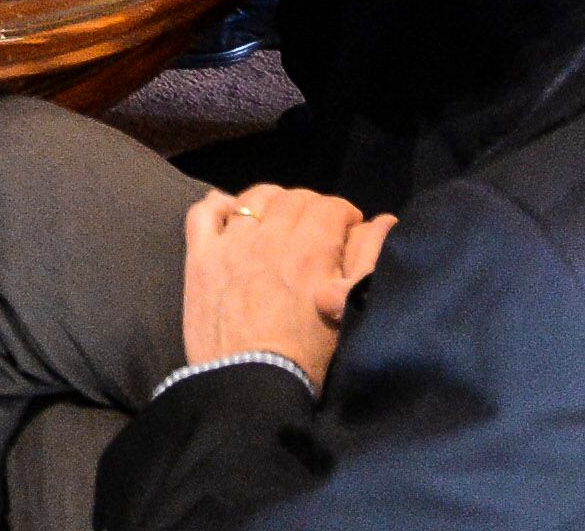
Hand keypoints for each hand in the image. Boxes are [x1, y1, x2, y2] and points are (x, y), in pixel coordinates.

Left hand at [178, 186, 392, 384]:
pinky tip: (233, 216)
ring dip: (273, 202)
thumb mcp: (350, 309)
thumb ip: (368, 260)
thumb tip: (383, 221)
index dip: (345, 215)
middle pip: (295, 198)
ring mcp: (231, 245)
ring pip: (254, 197)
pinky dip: (219, 205)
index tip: (347, 230)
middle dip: (313, 208)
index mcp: (311, 251)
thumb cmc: (308, 357)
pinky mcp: (201, 258)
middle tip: (318, 231)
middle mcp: (270, 239)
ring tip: (281, 222)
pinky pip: (204, 211)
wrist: (251, 386)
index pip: (331, 207)